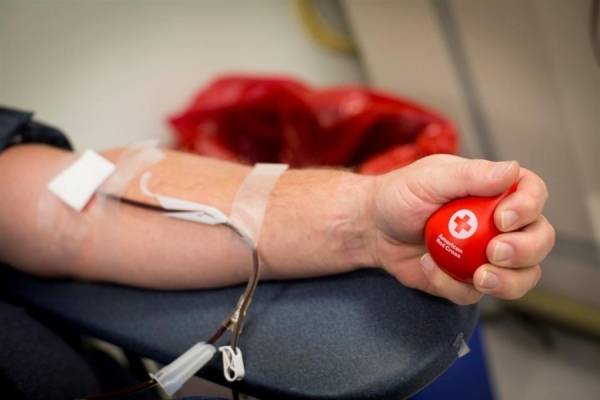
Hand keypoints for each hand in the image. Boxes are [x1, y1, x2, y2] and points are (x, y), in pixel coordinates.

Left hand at [368, 154, 554, 304]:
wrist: (373, 228)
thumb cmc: (400, 195)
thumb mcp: (430, 178)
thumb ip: (470, 175)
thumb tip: (512, 170)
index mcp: (495, 191)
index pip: (533, 194)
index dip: (528, 208)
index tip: (503, 218)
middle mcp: (499, 224)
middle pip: (539, 239)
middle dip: (525, 250)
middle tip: (495, 252)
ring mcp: (486, 255)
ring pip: (523, 276)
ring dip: (508, 281)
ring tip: (479, 276)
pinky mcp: (466, 281)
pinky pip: (474, 293)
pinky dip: (452, 285)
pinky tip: (428, 266)